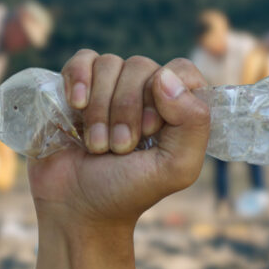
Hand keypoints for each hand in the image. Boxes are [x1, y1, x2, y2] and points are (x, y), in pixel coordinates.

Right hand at [28, 50, 209, 229]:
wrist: (76, 208)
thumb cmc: (128, 192)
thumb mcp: (176, 169)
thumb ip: (193, 124)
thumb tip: (165, 77)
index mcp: (174, 108)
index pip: (181, 71)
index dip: (165, 94)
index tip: (151, 130)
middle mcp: (143, 93)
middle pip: (140, 66)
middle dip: (126, 110)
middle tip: (120, 148)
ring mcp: (108, 88)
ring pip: (109, 65)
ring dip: (100, 109)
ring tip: (97, 145)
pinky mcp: (75, 88)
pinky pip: (82, 59)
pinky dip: (79, 80)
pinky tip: (76, 106)